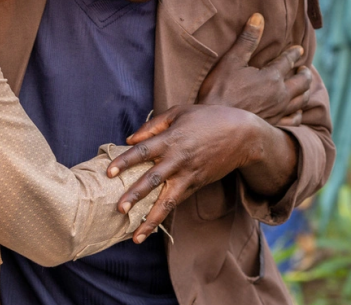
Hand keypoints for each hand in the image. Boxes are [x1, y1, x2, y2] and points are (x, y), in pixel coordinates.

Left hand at [106, 105, 267, 243]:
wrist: (242, 134)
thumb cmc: (207, 118)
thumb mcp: (179, 112)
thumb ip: (153, 125)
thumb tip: (130, 140)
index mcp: (171, 139)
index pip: (142, 151)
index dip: (125, 161)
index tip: (108, 172)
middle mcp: (178, 160)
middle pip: (152, 180)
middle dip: (135, 196)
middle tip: (119, 210)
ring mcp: (188, 175)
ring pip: (167, 201)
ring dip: (151, 220)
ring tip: (136, 237)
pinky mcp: (196, 184)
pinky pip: (177, 201)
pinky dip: (163, 214)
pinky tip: (150, 227)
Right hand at [197, 13, 312, 125]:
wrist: (215, 125)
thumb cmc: (219, 91)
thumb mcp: (231, 61)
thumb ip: (247, 40)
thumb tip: (258, 17)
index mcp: (272, 77)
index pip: (288, 61)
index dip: (294, 53)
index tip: (299, 49)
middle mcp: (280, 94)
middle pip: (303, 81)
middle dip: (305, 73)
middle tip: (304, 68)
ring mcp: (279, 112)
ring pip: (302, 100)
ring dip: (306, 90)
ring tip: (304, 86)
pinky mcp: (274, 125)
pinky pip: (295, 120)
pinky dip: (299, 113)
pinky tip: (297, 110)